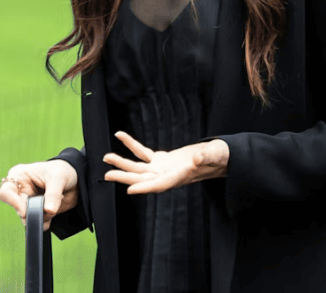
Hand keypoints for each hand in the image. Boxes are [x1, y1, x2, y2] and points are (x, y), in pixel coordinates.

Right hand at [0, 159, 78, 231]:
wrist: (78, 179)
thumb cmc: (63, 170)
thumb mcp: (58, 178)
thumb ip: (53, 194)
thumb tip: (49, 211)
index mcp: (19, 176)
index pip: (6, 192)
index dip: (14, 203)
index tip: (25, 211)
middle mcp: (21, 191)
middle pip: (17, 209)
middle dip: (32, 212)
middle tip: (47, 210)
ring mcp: (29, 203)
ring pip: (28, 218)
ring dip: (42, 217)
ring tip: (55, 206)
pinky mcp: (38, 212)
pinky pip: (38, 223)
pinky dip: (45, 222)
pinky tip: (53, 215)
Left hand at [103, 131, 228, 193]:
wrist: (218, 156)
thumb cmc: (218, 157)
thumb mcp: (214, 156)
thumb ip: (206, 157)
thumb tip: (197, 157)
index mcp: (178, 178)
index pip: (159, 185)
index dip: (145, 188)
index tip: (129, 190)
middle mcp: (167, 175)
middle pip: (142, 179)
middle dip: (124, 177)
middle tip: (107, 175)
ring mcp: (163, 168)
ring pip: (138, 167)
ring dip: (123, 163)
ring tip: (107, 158)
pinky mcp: (162, 159)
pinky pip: (143, 153)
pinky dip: (132, 145)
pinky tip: (121, 136)